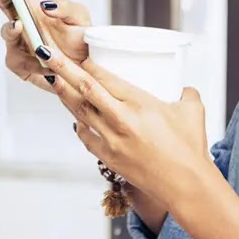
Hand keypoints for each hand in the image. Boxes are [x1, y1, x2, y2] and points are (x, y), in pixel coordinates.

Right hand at [0, 0, 90, 92]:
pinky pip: (16, 61)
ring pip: (7, 31)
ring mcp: (18, 40)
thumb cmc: (81, 41)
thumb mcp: (81, 19)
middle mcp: (23, 18)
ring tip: (21, 27)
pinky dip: (31, 64)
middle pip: (5, 1)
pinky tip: (46, 67)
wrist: (85, 73)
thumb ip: (67, 7)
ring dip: (12, 30)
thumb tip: (45, 4)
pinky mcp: (18, 62)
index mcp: (36, 2)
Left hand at [37, 47, 215, 203]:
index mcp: (140, 103)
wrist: (186, 187)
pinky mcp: (108, 158)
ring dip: (64, 94)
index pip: (105, 77)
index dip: (89, 64)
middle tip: (45, 52)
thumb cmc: (191, 149)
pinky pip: (85, 137)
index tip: (80, 55)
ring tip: (52, 79)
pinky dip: (79, 125)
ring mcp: (111, 140)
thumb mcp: (193, 111)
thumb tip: (184, 87)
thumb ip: (186, 93)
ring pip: (80, 111)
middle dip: (62, 68)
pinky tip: (75, 117)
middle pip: (85, 88)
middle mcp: (121, 119)